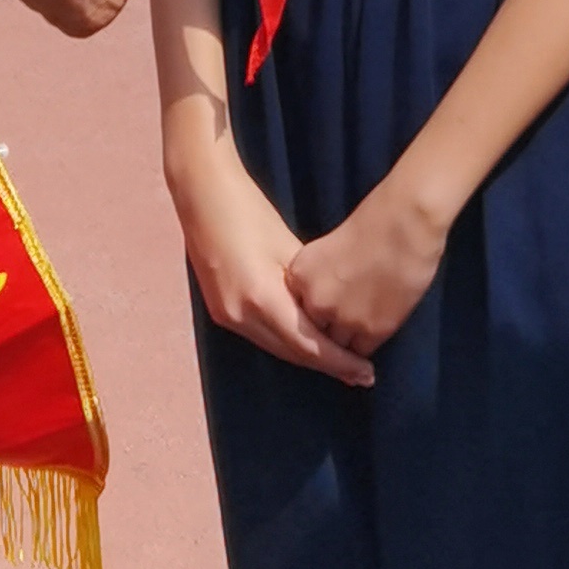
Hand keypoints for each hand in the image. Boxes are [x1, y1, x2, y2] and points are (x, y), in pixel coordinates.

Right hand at [168, 133, 372, 384]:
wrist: (200, 195)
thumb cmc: (248, 210)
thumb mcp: (287, 247)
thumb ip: (308, 286)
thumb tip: (333, 313)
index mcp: (261, 298)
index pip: (308, 344)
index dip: (339, 361)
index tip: (367, 373)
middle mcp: (241, 316)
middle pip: (292, 353)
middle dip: (328, 365)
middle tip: (362, 374)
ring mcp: (227, 316)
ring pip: (276, 348)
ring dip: (307, 356)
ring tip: (341, 363)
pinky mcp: (221, 311)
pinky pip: (261, 336)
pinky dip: (286, 341)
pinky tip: (306, 340)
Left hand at [286, 179, 449, 356]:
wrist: (406, 222)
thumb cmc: (374, 223)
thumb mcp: (328, 249)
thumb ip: (320, 278)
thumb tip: (326, 300)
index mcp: (299, 276)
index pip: (297, 310)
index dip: (313, 312)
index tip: (328, 308)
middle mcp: (314, 301)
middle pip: (314, 332)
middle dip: (328, 329)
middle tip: (346, 321)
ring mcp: (342, 319)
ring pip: (337, 348)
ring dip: (348, 340)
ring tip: (362, 326)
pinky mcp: (371, 331)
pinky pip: (361, 352)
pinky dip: (367, 345)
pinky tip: (376, 328)